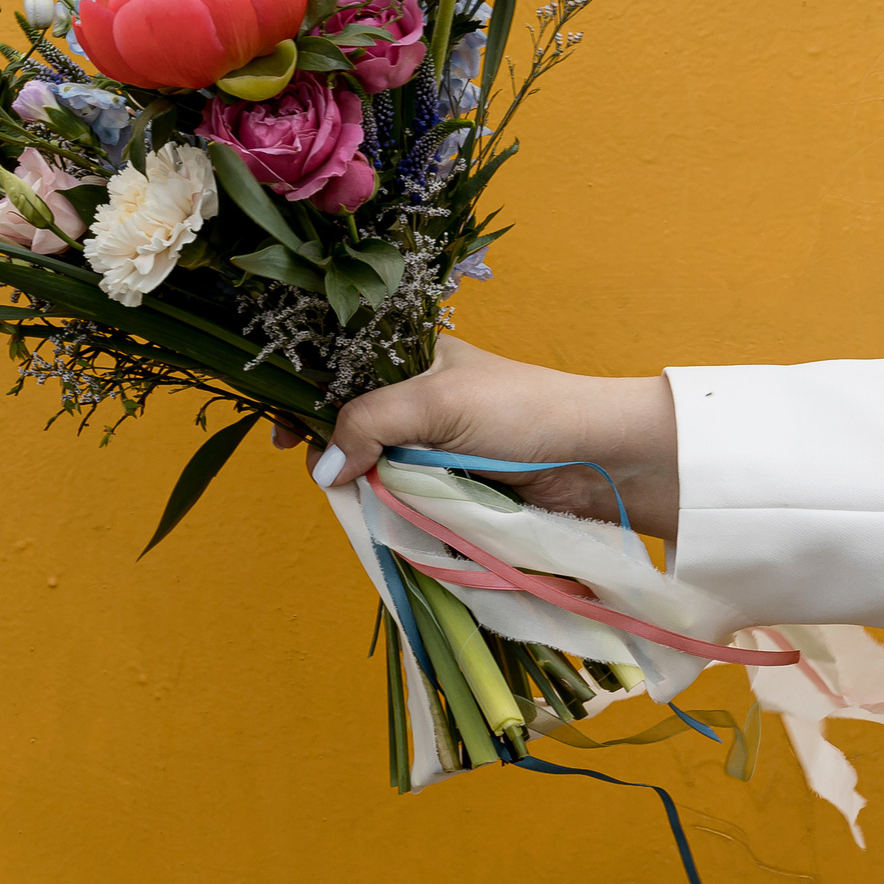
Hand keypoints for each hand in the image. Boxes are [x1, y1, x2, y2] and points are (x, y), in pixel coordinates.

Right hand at [286, 336, 682, 537]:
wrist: (600, 461)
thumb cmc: (522, 411)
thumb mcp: (435, 402)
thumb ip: (370, 424)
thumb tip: (323, 468)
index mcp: (413, 363)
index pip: (341, 378)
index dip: (306, 403)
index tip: (284, 437)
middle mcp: (420, 405)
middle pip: (352, 432)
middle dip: (337, 456)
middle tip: (333, 477)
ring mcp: (436, 453)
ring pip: (376, 474)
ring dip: (368, 491)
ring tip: (366, 501)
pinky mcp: (453, 495)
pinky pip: (405, 507)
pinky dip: (395, 516)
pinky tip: (388, 519)